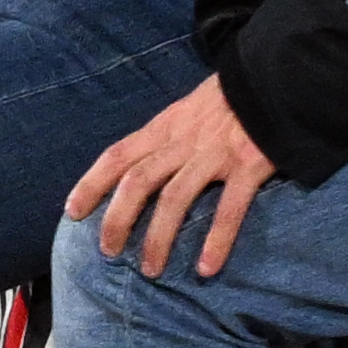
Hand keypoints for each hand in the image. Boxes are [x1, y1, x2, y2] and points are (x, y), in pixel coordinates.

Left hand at [67, 78, 278, 278]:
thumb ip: (167, 136)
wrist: (276, 76)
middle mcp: (182, 141)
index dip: (91, 183)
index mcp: (165, 127)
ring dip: (159, 238)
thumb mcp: (187, 109)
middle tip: (108, 252)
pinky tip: (207, 268)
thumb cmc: (230, 98)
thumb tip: (142, 167)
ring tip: (151, 270)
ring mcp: (214, 154)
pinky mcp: (248, 165)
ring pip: (174, 199)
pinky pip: (229, 209)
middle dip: (117, 219)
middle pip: (137, 181)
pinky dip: (217, 240)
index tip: (72, 211)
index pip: (117, 155)